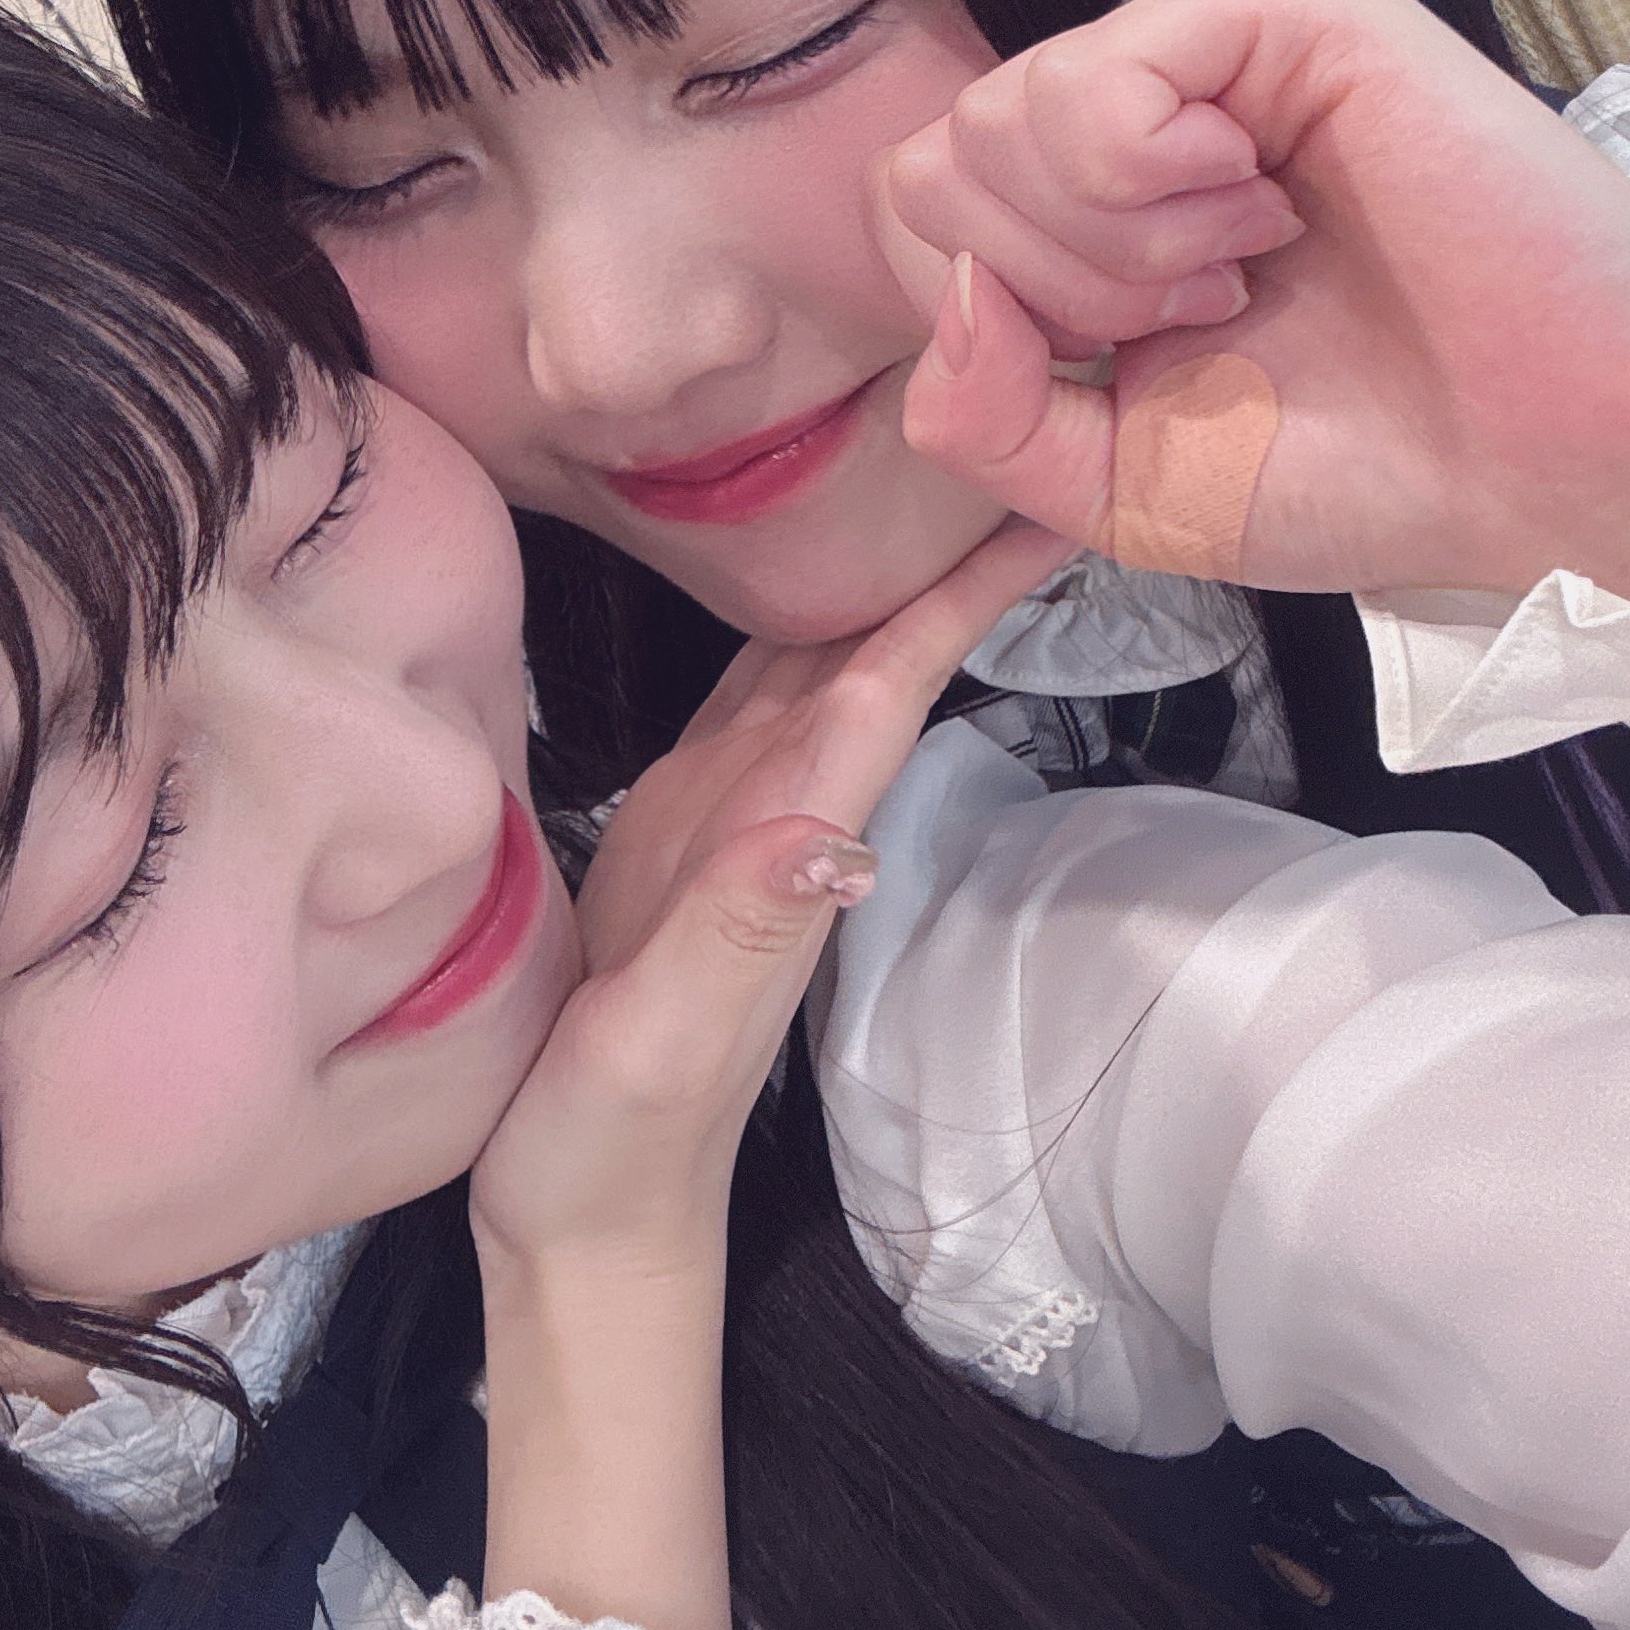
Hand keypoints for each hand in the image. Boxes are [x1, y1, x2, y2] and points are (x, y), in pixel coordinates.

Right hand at [463, 518, 1063, 1629]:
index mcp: (781, 845)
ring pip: (815, 663)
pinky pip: (747, 702)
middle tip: (1018, 409)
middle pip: (872, 653)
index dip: (963, 590)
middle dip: (946, 542)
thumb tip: (826, 832)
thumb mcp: (663, 1043)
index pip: (887, 685)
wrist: (581, 1219)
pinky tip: (796, 574)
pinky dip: (786, 625)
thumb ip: (734, 934)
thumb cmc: (613, 1144)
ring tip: (937, 460)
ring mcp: (727, 822)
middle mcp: (773, 818)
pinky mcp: (674, 833)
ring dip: (879, 569)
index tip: (1048, 495)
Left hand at [872, 0, 1629, 600]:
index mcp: (1095, 213)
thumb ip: (987, 416)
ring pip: (1003, 116)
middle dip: (1055, 288)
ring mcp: (1212, 50)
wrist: (1556, 458)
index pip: (918, 221)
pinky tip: (1260, 211)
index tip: (1150, 358)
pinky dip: (1149, 182)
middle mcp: (1143, 112)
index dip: (995, 325)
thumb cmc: (1367, 467)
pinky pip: (1102, 74)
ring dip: (1114, 242)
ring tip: (1250, 264)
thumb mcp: (1114, 487)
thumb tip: (952, 296)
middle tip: (1212, 310)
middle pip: (939, 164)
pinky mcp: (1289, 10)